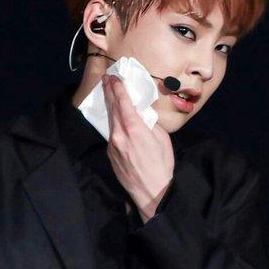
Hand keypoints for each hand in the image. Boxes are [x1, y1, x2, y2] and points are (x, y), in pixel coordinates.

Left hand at [103, 74, 173, 221]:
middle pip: (112, 108)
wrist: (151, 190)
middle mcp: (119, 134)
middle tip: (106, 79)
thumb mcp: (161, 138)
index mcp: (133, 128)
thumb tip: (142, 114)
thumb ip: (149, 123)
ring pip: (110, 120)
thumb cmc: (161, 165)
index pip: (122, 102)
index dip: (117, 88)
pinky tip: (115, 118)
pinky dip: (113, 123)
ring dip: (109, 106)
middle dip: (109, 92)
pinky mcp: (111, 154)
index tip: (114, 78)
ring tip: (108, 94)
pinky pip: (111, 134)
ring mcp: (112, 145)